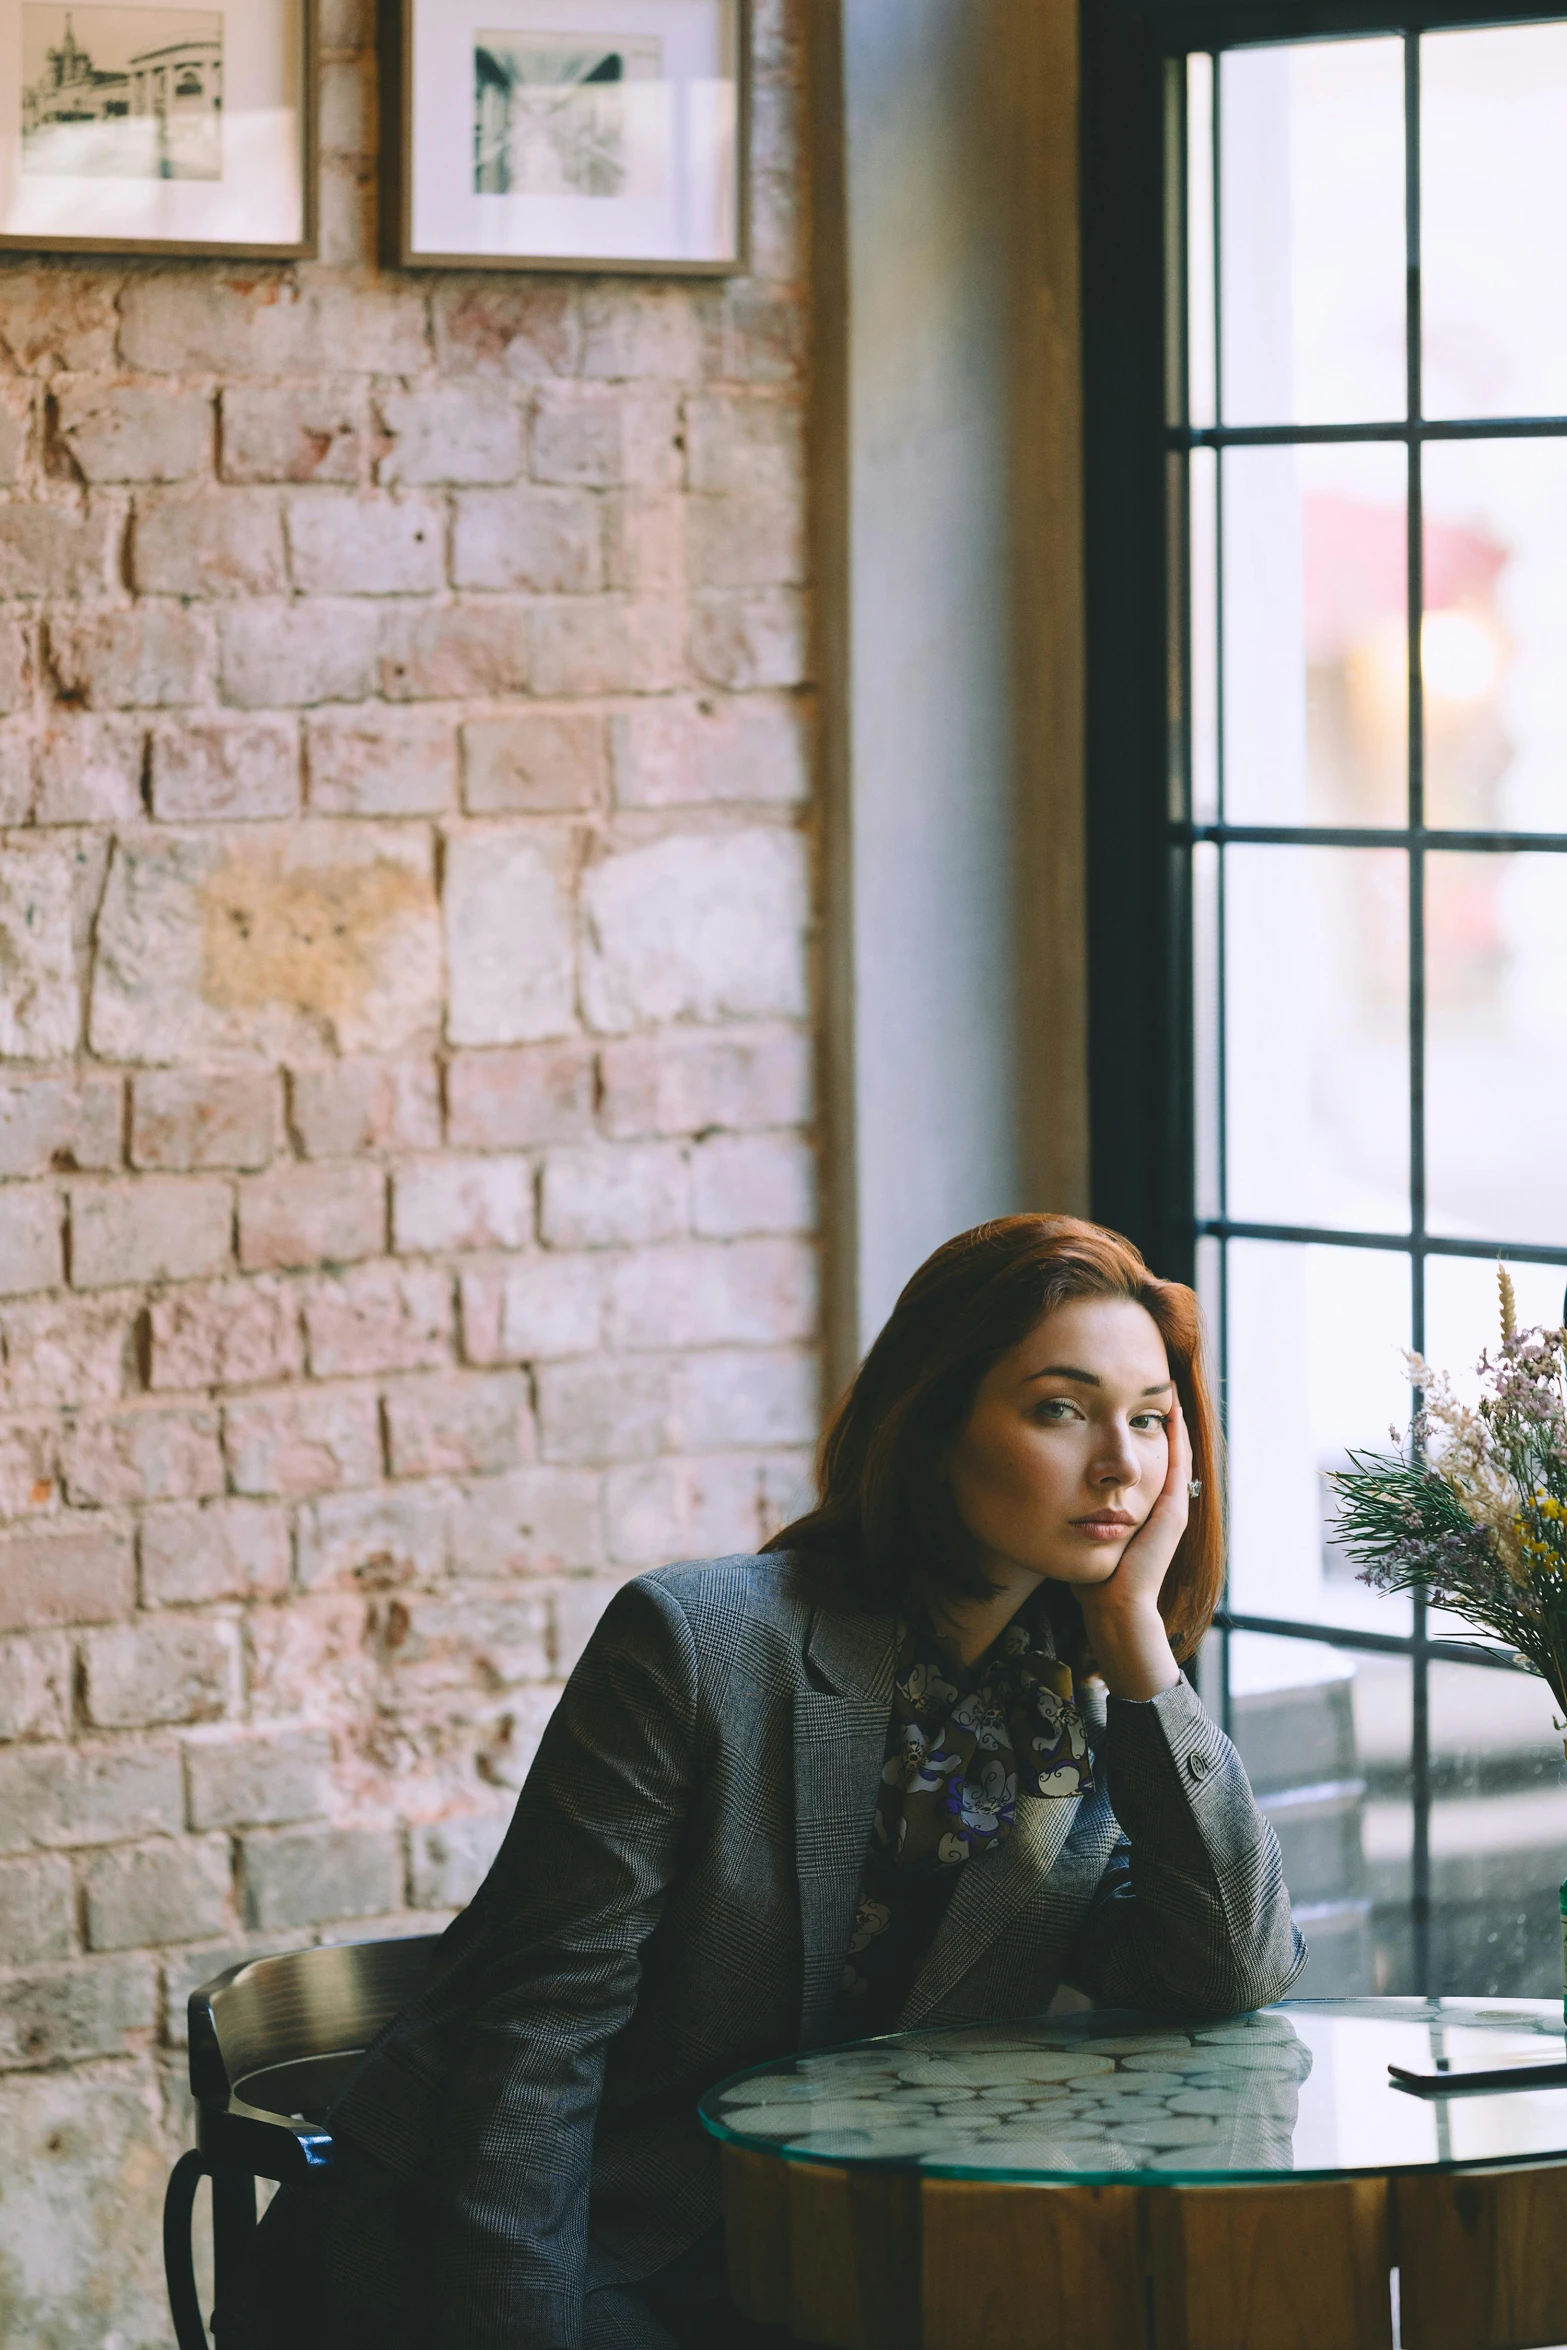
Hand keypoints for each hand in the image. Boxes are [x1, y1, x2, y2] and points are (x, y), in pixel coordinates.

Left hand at [1076, 1395, 1187, 1700]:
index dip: (1135, 1426)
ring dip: (1170, 1420)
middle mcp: (1161, 1504)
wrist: (1113, 1610)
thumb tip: (1040, 1485)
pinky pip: (1178, 1466)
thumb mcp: (1081, 1530)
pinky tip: (1169, 1412)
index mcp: (1141, 1508)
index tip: (1122, 1397)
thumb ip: (1072, 1507)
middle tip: (1151, 1383)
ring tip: (1164, 1387)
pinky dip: (1177, 1438)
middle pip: (1162, 1449)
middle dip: (1154, 1416)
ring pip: (1175, 1452)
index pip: (1140, 1457)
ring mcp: (1171, 1508)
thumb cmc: (1091, 1579)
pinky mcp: (1173, 1514)